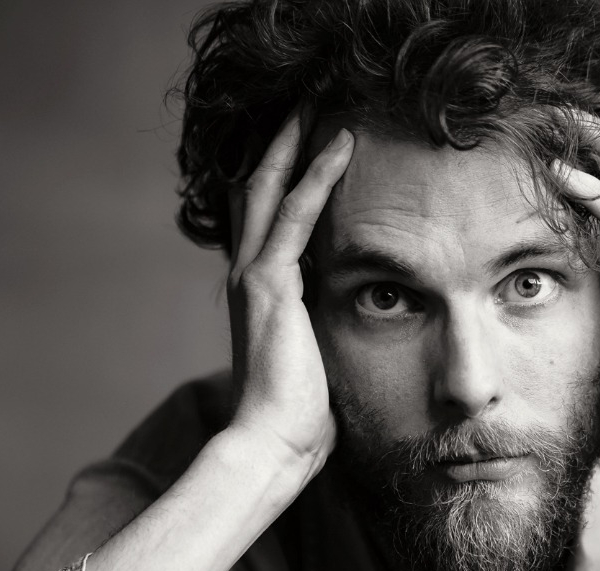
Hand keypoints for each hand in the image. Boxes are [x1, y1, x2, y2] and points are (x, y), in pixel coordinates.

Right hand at [225, 107, 353, 482]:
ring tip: (317, 98)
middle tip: (304, 101)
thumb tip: (351, 325)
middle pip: (255, 190)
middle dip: (279, 144)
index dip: (280, 177)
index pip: (264, 220)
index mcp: (258, 294)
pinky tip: (340, 144)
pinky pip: (293, 215)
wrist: (273, 443)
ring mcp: (253, 278)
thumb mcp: (313, 360)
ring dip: (294, 141)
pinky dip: (317, 176)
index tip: (306, 143)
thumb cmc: (297, 415)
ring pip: (268, 188)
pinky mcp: (268, 285)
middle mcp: (248, 277)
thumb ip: (319, 329)